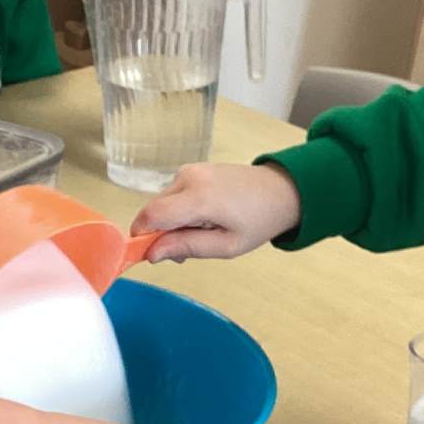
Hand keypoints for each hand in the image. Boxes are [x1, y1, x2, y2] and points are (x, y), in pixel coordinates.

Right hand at [129, 163, 301, 263]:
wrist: (281, 191)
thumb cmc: (259, 221)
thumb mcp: (227, 246)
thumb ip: (187, 247)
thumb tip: (152, 253)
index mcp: (201, 197)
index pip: (152, 215)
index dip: (141, 237)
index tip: (146, 255)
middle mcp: (190, 177)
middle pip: (154, 210)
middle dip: (160, 234)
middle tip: (185, 252)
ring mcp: (190, 169)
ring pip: (162, 203)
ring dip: (171, 223)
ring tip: (201, 232)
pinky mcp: (192, 168)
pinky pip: (172, 194)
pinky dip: (179, 210)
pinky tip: (202, 218)